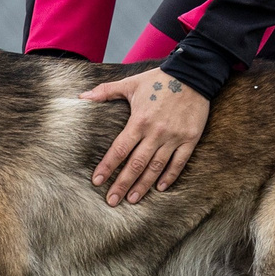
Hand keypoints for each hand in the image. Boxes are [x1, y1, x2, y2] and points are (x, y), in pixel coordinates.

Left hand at [81, 69, 211, 205]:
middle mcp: (156, 133)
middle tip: (111, 201)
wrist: (193, 74)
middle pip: (136, 164)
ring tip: (132, 199)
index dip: (107, 167)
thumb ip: (106, 91)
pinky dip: (170, 176)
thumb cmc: (158, 79)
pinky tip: (160, 188)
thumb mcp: (131, 83)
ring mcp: (174, 137)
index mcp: (139, 121)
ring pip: (156, 167)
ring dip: (143, 185)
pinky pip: (179, 163)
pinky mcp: (190, 139)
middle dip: (122, 184)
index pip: (119, 149)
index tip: (97, 181)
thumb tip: (82, 97)